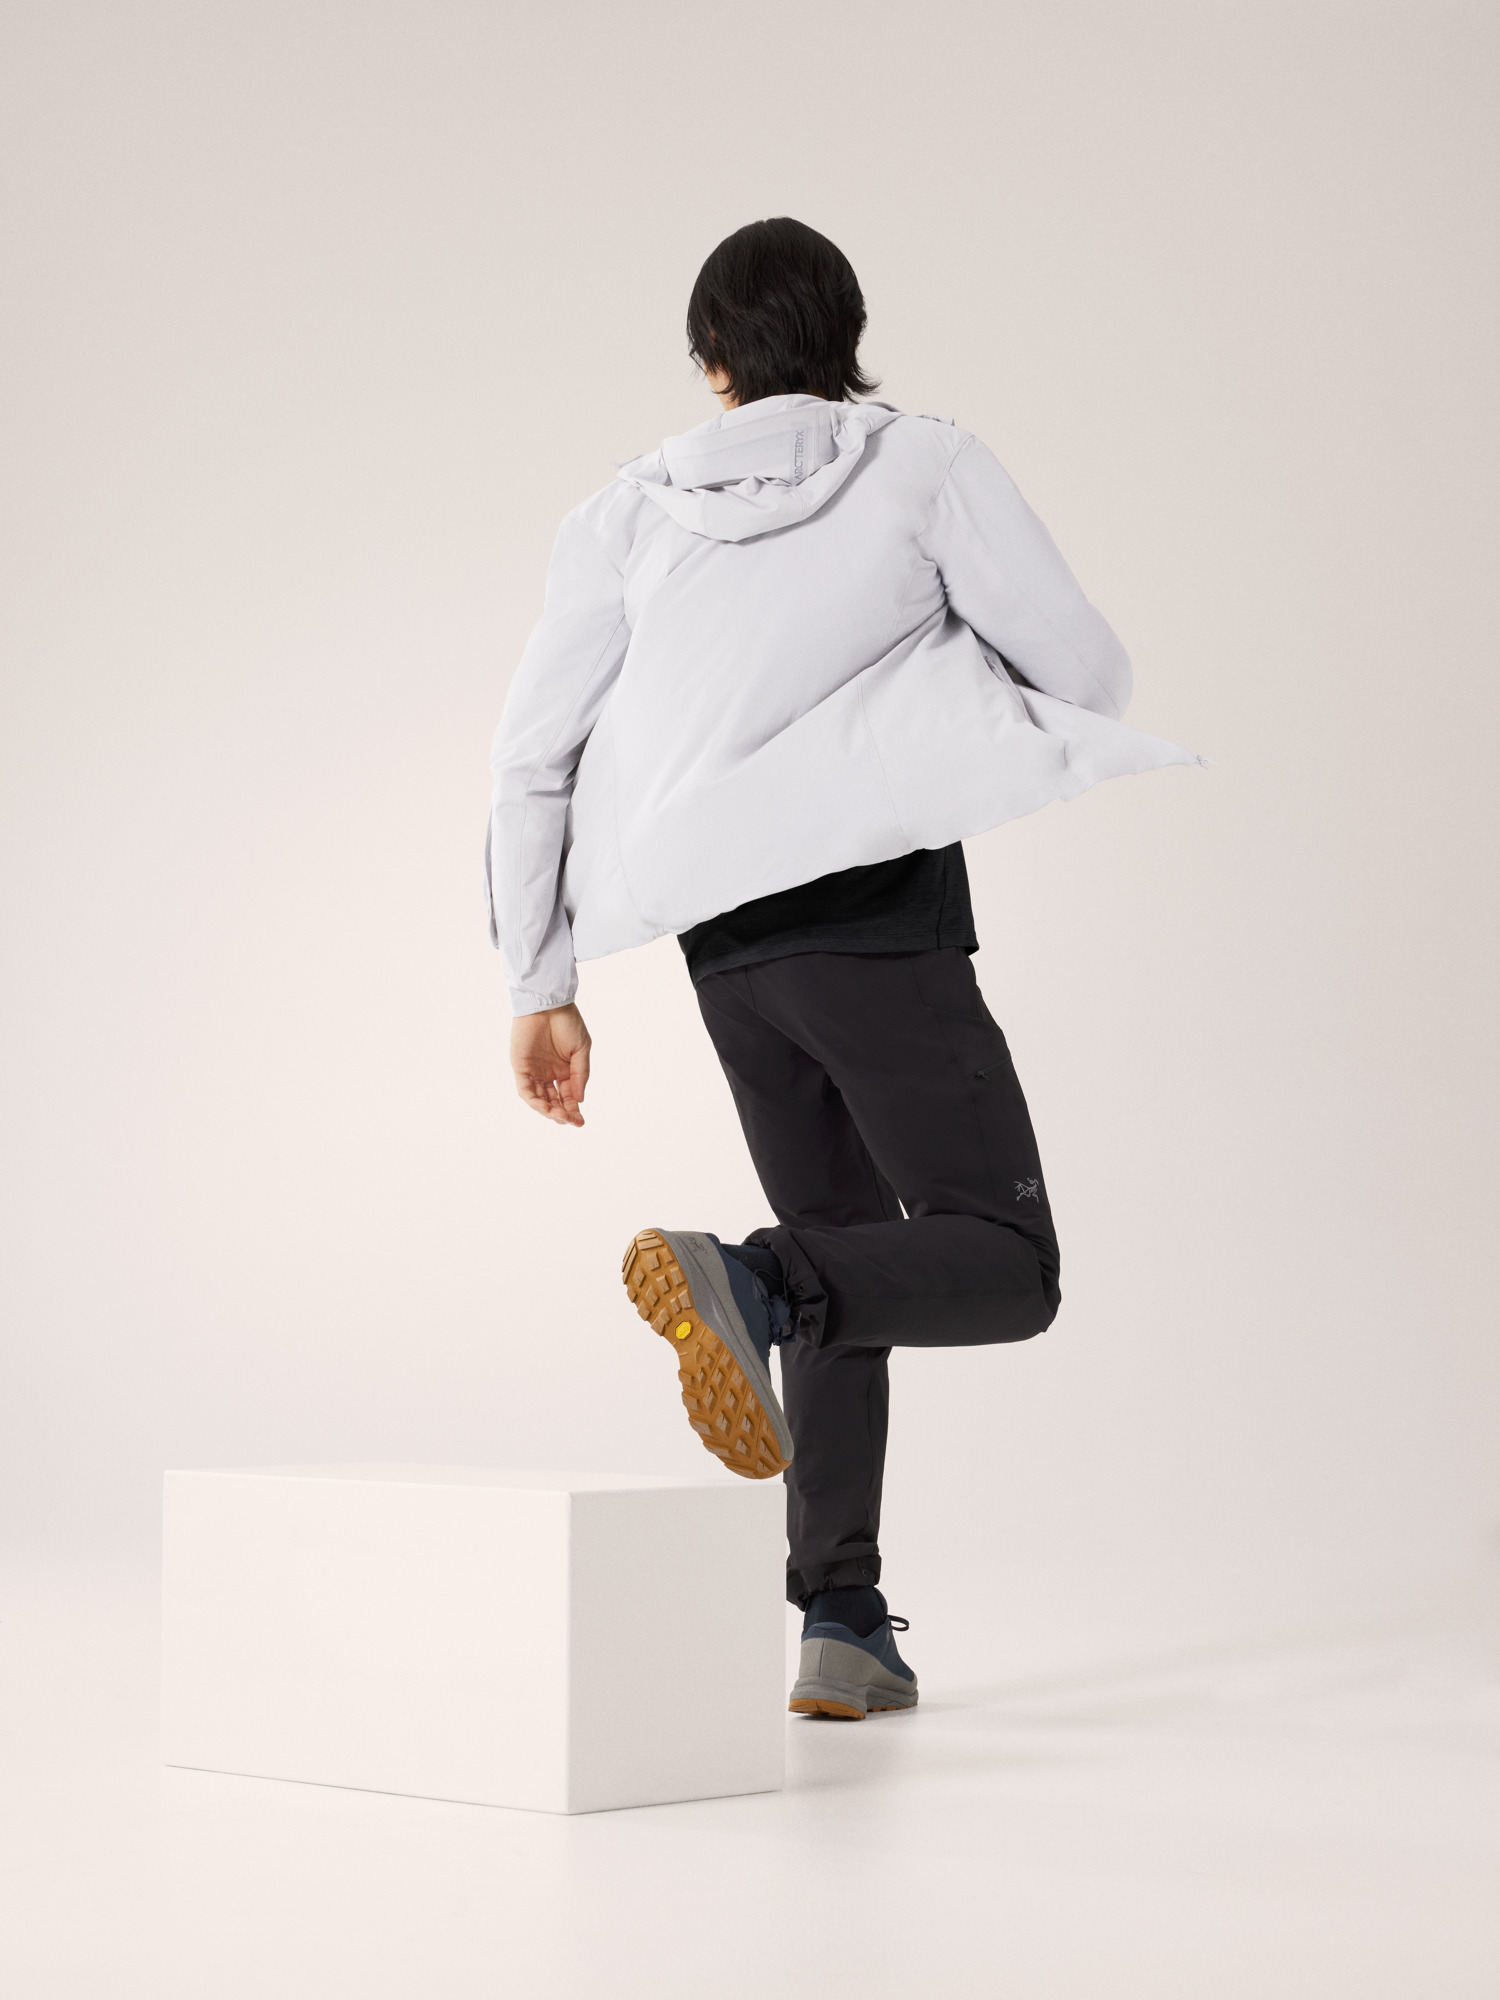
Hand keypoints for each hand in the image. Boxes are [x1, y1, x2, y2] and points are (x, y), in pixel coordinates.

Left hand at [510, 1004, 590, 1126]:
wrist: (549, 1003)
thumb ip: (580, 1075)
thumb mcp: (581, 1050)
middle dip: (562, 1114)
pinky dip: (534, 1100)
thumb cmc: (567, 1022)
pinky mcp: (520, 1067)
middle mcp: (548, 1074)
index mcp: (564, 1071)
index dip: (574, 1111)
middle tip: (571, 1121)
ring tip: (560, 1117)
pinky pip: (525, 1089)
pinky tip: (545, 1107)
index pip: (568, 1097)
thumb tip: (580, 1100)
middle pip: (553, 1102)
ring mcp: (533, 1072)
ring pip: (538, 1099)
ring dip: (548, 1111)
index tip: (581, 1122)